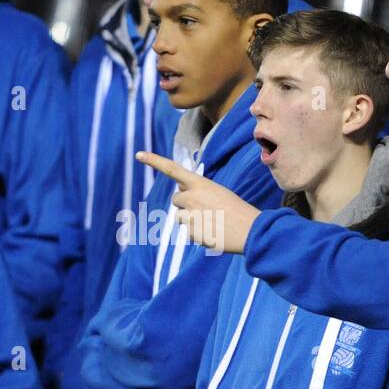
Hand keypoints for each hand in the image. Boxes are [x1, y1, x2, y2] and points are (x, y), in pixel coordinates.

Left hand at [135, 151, 260, 254]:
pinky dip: (197, 233)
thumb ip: (198, 192)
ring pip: (179, 216)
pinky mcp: (190, 232)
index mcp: (200, 183)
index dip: (154, 161)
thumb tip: (181, 199)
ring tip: (211, 221)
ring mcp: (190, 214)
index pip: (172, 169)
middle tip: (205, 209)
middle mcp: (192, 197)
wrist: (250, 230)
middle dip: (185, 204)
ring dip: (190, 219)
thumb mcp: (218, 192)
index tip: (138, 155)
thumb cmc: (236, 210)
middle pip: (176, 199)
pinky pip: (186, 231)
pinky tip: (212, 232)